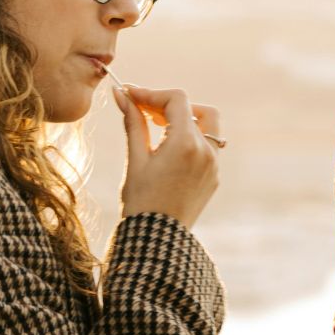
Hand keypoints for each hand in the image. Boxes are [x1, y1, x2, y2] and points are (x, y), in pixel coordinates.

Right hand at [116, 84, 220, 226]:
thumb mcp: (135, 159)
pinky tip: (169, 152)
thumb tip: (121, 94)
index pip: (176, 100)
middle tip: (147, 113)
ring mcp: (214, 165)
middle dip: (171, 106)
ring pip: (207, 126)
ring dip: (185, 121)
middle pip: (196, 109)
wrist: (157, 240)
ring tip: (159, 131)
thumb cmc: (141, 201)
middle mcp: (206, 151)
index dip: (152, 94)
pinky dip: (191, 140)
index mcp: (186, 143)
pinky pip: (208, 147)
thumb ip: (133, 122)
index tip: (132, 97)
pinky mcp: (213, 177)